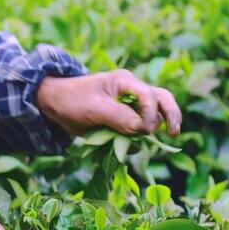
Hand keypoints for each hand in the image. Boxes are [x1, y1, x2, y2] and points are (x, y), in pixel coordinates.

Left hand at [35, 69, 181, 136]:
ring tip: (147, 142)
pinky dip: (136, 140)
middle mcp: (131, 91)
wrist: (54, 105)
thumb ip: (118, 117)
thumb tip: (143, 129)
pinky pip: (136, 130)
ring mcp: (128, 106)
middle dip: (171, 115)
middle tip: (174, 134)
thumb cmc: (72, 100)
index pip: (149, 95)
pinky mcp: (122, 120)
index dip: (151, 113)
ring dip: (153, 129)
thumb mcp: (93, 109)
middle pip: (161, 99)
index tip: (146, 130)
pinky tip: (127, 148)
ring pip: (152, 115)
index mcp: (125, 82)